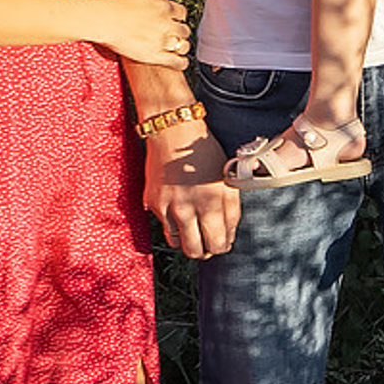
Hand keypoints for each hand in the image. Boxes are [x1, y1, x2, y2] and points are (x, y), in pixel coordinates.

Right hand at [95, 0, 193, 66]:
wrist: (104, 18)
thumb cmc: (117, 0)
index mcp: (164, 7)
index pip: (180, 12)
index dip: (179, 16)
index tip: (176, 18)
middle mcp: (166, 24)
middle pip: (182, 29)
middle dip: (181, 31)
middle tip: (177, 33)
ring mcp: (160, 40)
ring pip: (180, 45)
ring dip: (181, 45)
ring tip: (180, 47)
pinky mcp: (153, 55)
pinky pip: (174, 61)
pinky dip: (180, 63)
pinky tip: (182, 63)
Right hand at [144, 121, 238, 258]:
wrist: (174, 132)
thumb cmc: (205, 153)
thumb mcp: (227, 179)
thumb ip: (231, 210)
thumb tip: (228, 237)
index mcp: (212, 201)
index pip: (219, 243)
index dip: (222, 246)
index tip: (222, 242)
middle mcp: (188, 208)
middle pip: (197, 251)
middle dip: (205, 251)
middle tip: (208, 242)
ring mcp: (168, 207)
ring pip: (178, 244)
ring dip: (188, 241)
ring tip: (194, 231)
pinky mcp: (153, 203)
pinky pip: (164, 227)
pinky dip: (173, 225)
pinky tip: (180, 213)